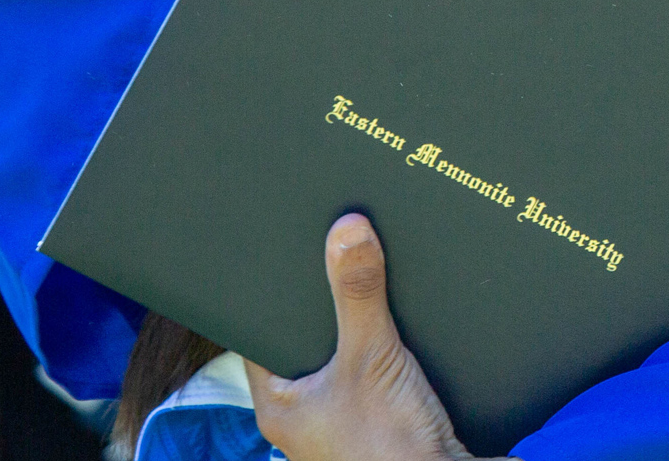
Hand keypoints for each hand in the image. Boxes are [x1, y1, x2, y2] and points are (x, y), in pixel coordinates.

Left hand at [246, 215, 500, 460]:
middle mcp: (305, 412)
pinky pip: (377, 365)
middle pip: (307, 338)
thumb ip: (358, 295)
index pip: (261, 335)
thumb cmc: (387, 445)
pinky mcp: (382, 416)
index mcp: (280, 403)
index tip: (284, 249)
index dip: (271, 292)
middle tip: (336, 245)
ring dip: (361, 318)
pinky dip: (389, 339)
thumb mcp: (370, 358)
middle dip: (326, 298)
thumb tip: (347, 229)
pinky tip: (407, 312)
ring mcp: (343, 417)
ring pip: (344, 352)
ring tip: (373, 270)